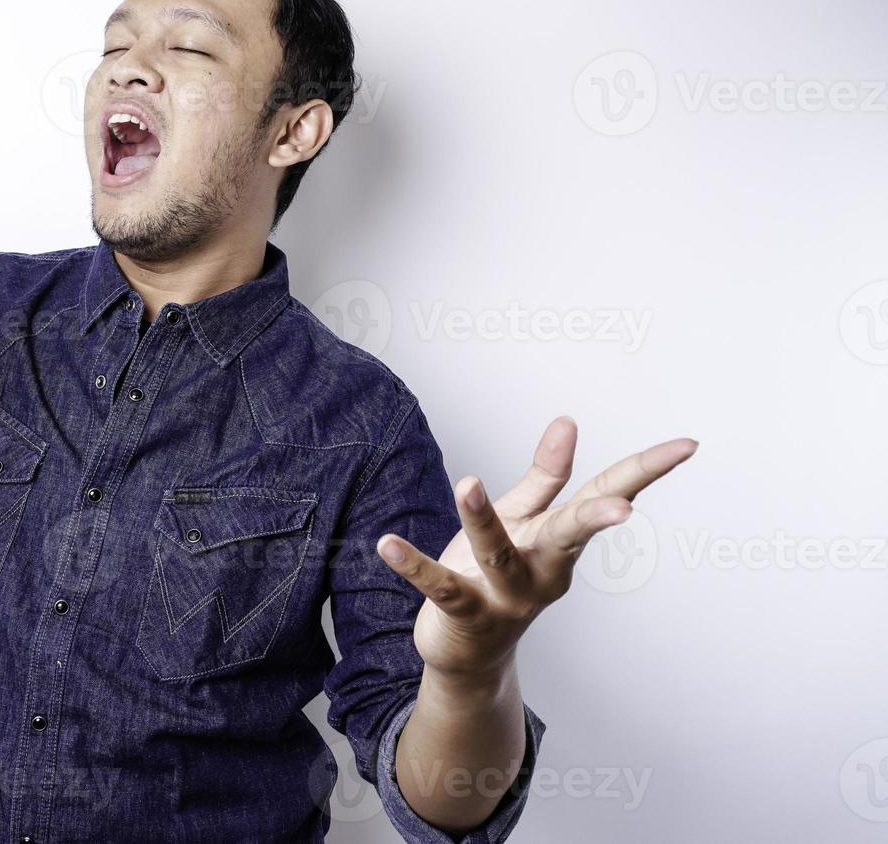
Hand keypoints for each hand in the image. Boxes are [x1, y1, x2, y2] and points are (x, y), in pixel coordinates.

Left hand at [376, 417, 696, 679]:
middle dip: (596, 518)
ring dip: (482, 518)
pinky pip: (440, 588)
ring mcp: (506, 596)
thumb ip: (546, 475)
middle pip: (572, 533)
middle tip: (622, 506)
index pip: (609, 495)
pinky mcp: (463, 614)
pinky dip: (413, 566)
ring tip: (467, 481)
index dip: (647, 471)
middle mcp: (544, 569)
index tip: (687, 444)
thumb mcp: (525, 521)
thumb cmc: (498, 574)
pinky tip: (387, 544)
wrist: (467, 654)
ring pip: (499, 554)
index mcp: (561, 540)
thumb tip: (568, 421)